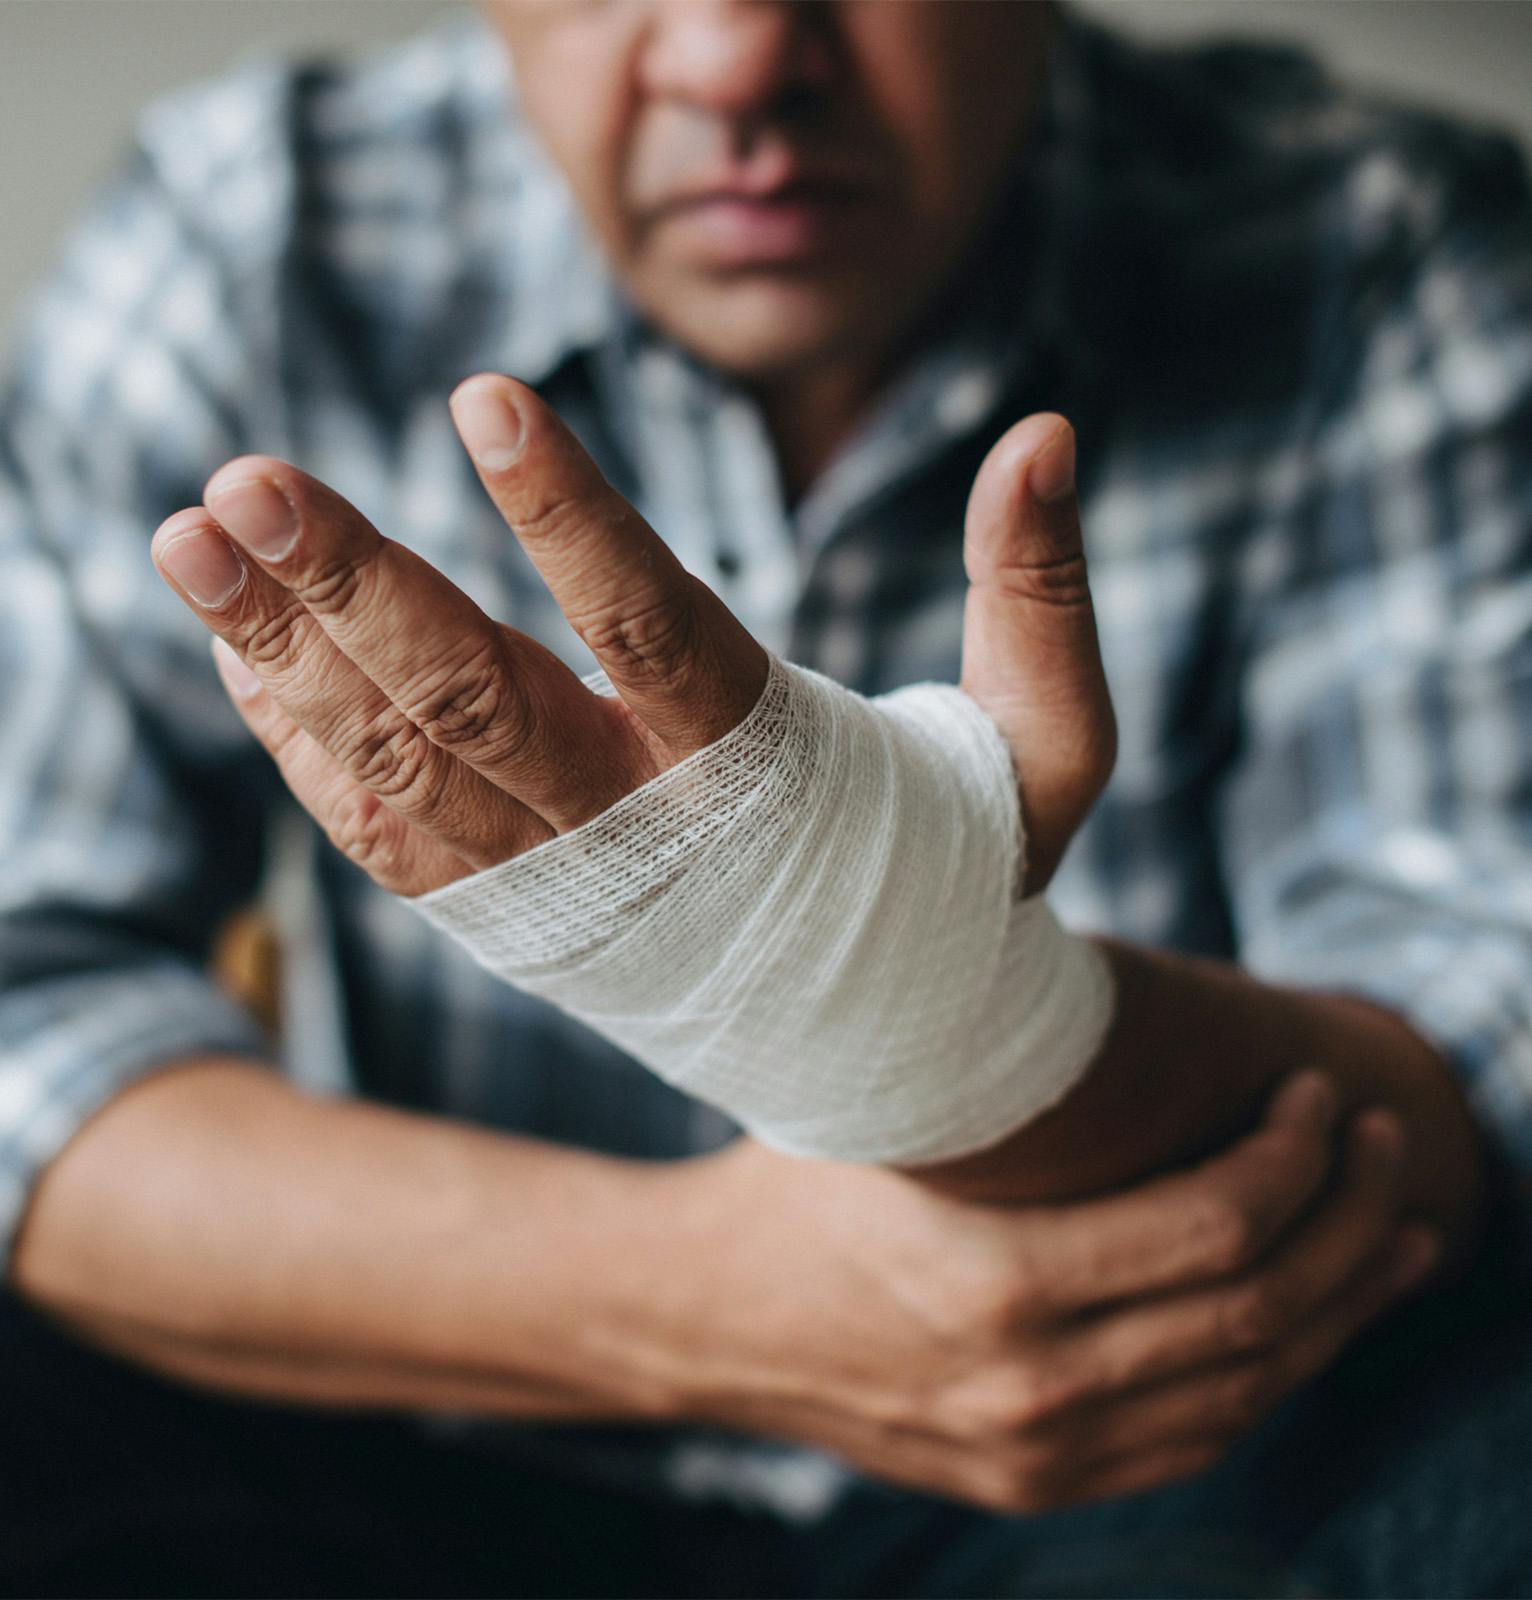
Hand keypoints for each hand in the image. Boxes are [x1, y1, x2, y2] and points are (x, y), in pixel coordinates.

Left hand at [150, 377, 1113, 896]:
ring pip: (405, 765)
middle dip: (359, 588)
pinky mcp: (515, 917)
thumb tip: (1046, 431)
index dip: (573, 520)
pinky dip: (306, 747)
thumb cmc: (969, 872)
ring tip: (191, 538)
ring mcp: (565, 884)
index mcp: (774, 775)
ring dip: (288, 655)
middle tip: (248, 480)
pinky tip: (239, 653)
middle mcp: (648, 832)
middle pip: (483, 699)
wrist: (892, 1047)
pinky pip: (386, 836)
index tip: (482, 400)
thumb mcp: (1047, 750)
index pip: (660, 630)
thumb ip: (1038, 594)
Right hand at [668, 1071, 1437, 1512]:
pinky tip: (1303, 1319)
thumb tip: (1126, 993)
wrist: (700, 1319)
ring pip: (1248, 1390)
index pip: (1214, 1230)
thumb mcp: (890, 1112)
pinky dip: (1269, 1374)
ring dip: (1338, 1308)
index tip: (1317, 1091)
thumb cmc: (790, 1186)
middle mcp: (1034, 1389)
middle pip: (1257, 1316)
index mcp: (999, 1283)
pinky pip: (1195, 1440)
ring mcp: (1039, 1453)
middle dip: (1348, 1223)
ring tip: (1394, 1238)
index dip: (1293, 1157)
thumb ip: (1007, 1078)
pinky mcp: (1032, 1481)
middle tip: (1384, 1147)